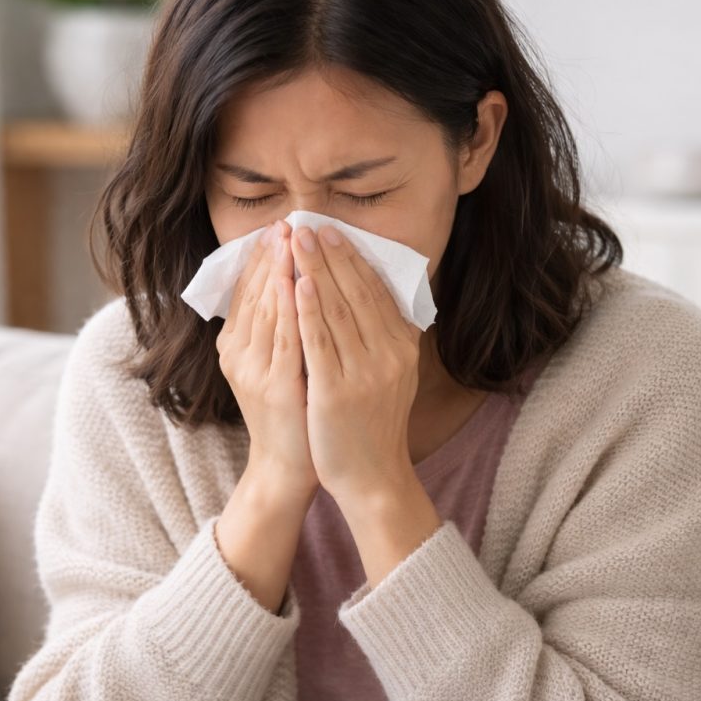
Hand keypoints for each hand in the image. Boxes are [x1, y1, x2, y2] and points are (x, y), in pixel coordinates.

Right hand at [217, 220, 318, 502]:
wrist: (289, 464)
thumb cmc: (293, 411)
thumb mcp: (279, 362)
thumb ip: (280, 326)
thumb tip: (294, 281)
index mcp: (235, 345)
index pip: (247, 290)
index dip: (262, 257)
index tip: (278, 227)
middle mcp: (237, 353)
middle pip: (254, 293)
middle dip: (272, 255)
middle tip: (286, 221)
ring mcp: (253, 369)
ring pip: (266, 309)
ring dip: (279, 270)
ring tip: (291, 238)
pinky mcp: (275, 385)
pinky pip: (284, 337)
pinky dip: (290, 306)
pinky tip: (298, 281)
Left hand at [289, 224, 423, 504]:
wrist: (372, 476)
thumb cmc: (375, 423)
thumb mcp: (394, 375)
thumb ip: (389, 336)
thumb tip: (380, 293)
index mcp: (403, 346)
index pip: (376, 291)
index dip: (353, 259)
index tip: (333, 231)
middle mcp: (389, 355)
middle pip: (356, 293)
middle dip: (331, 255)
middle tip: (309, 224)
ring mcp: (365, 373)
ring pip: (336, 310)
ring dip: (315, 270)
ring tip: (297, 241)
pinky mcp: (338, 391)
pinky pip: (321, 341)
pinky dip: (309, 310)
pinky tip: (298, 283)